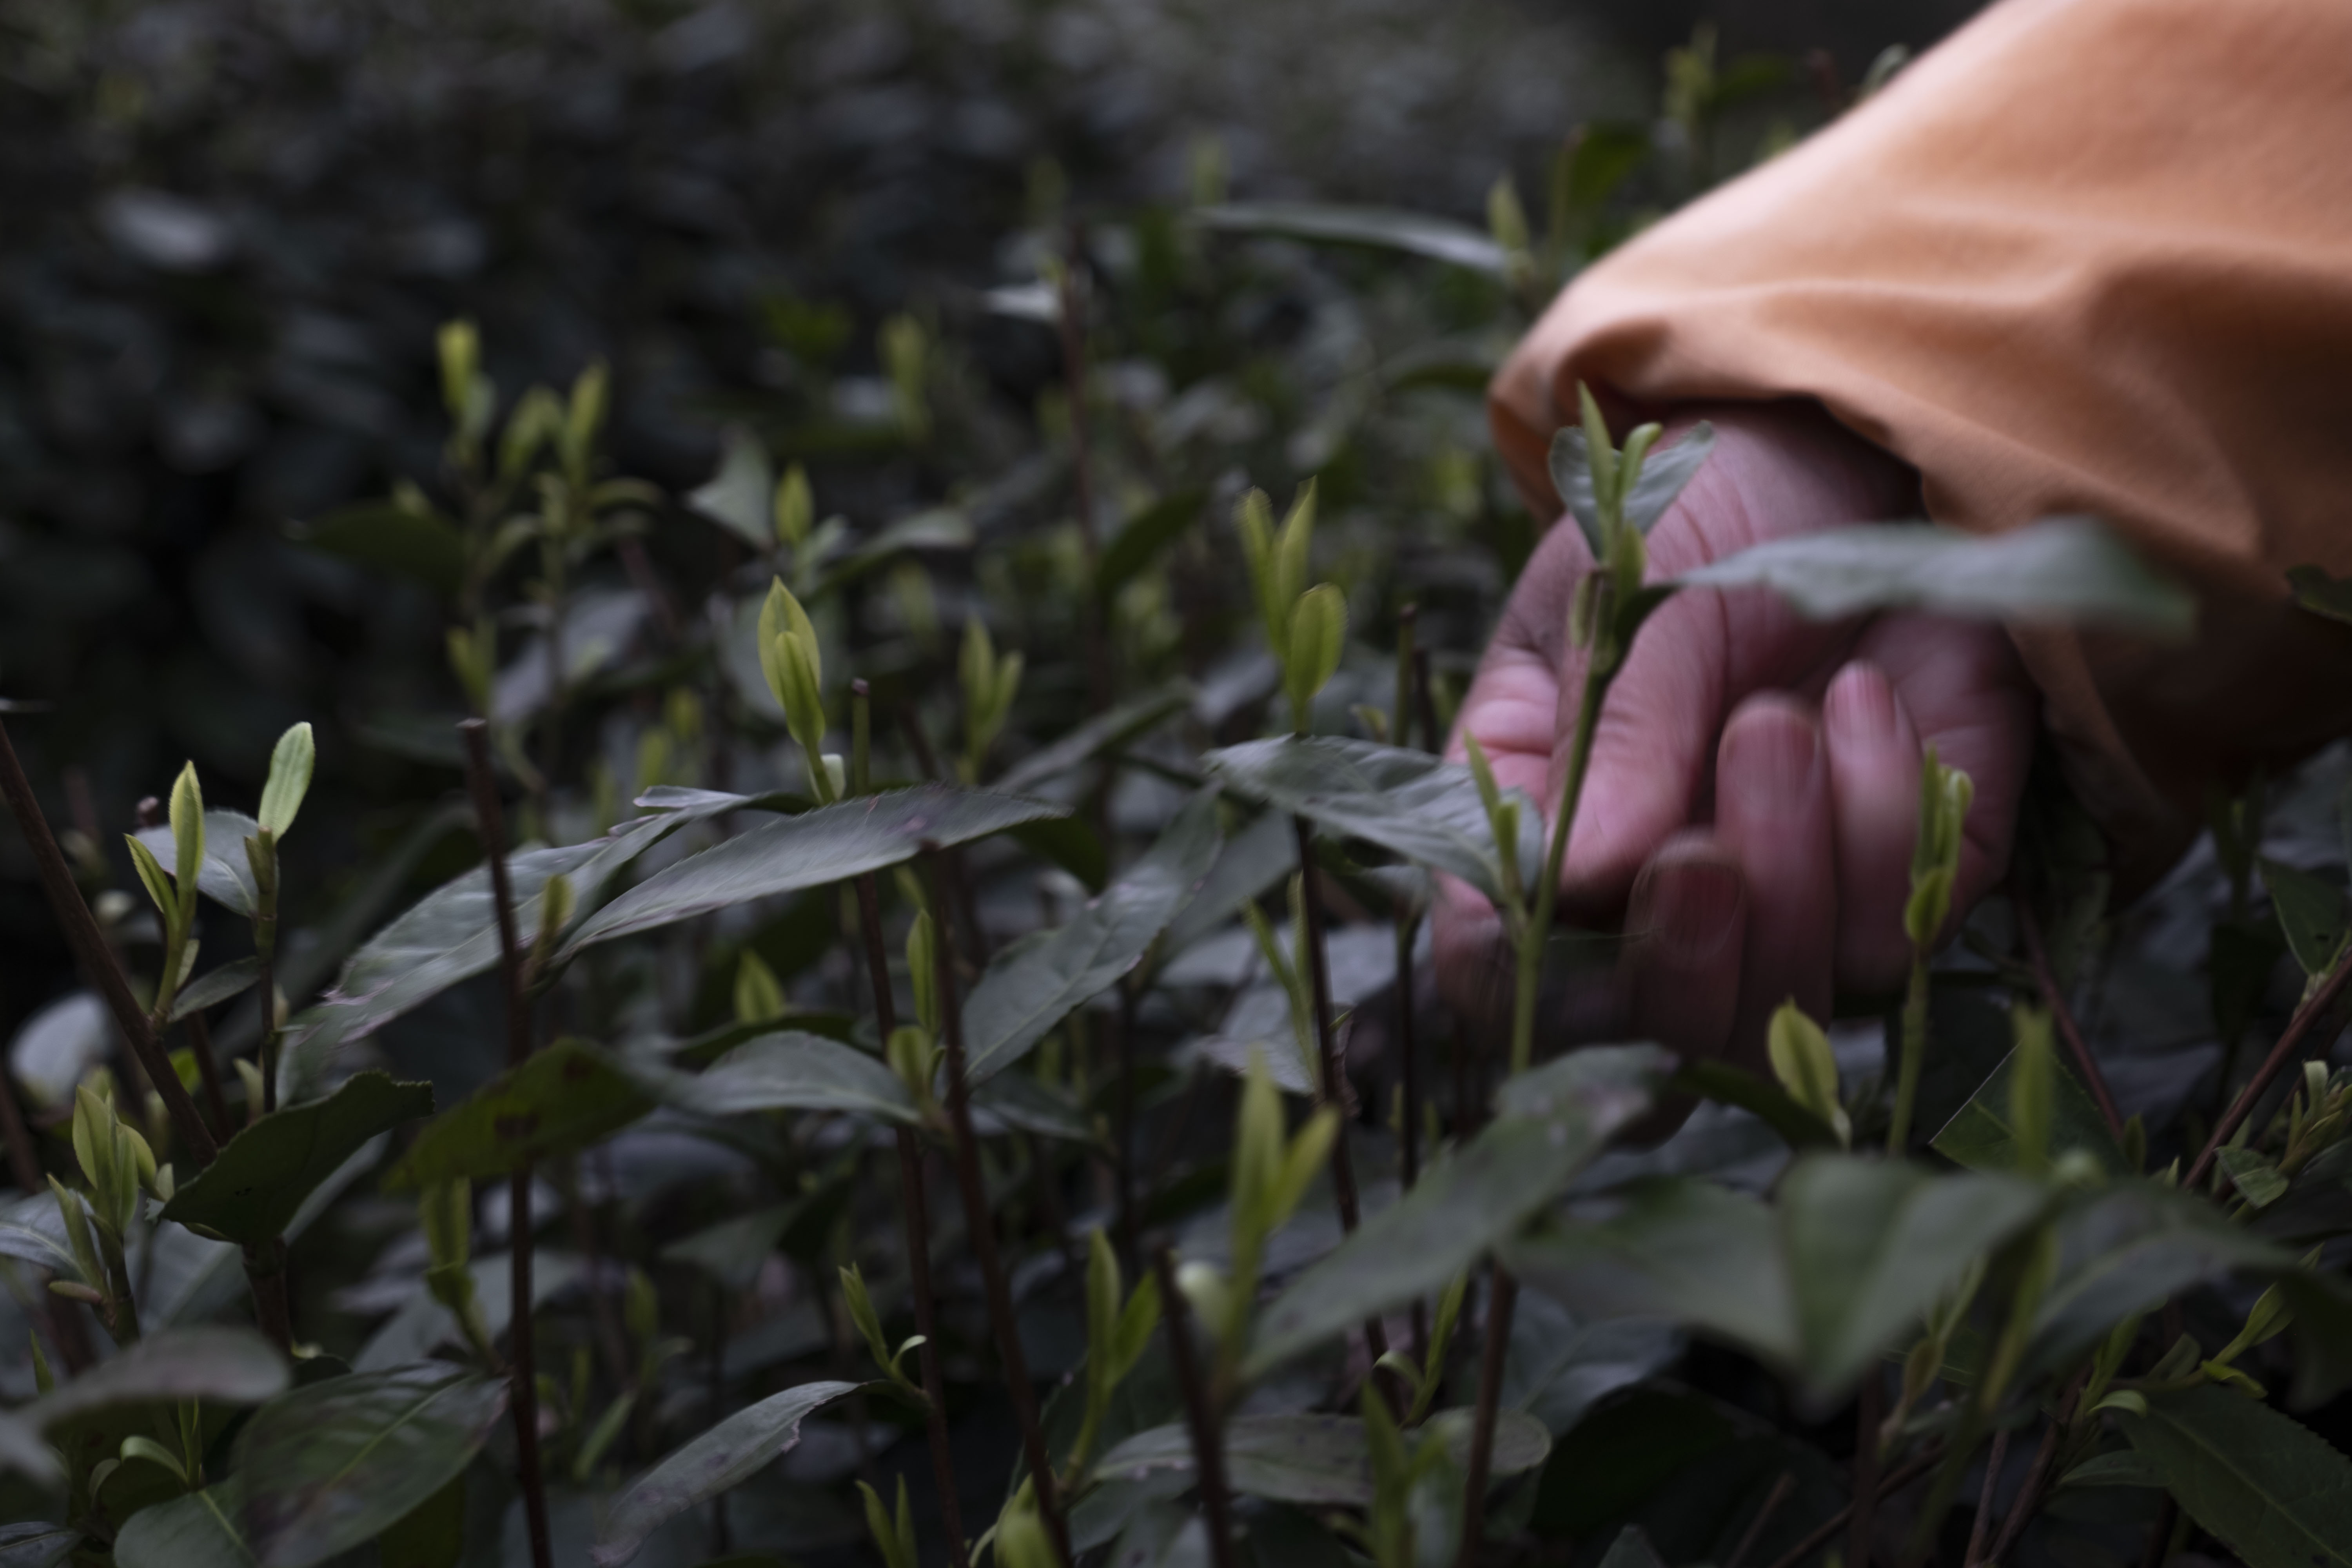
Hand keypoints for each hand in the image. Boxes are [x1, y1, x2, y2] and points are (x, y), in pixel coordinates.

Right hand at [1433, 400, 2038, 1070]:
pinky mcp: (1918, 876)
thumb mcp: (1623, 590)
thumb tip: (1583, 879)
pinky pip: (1907, 925)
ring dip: (1790, 868)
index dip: (1551, 983)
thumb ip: (1612, 733)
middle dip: (1692, 963)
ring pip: (1794, 1003)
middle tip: (1706, 854)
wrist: (1862, 450)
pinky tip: (1862, 698)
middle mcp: (1659, 890)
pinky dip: (1887, 817)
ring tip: (1780, 718)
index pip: (1509, 972)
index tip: (1613, 894)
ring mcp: (1795, 897)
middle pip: (1665, 1032)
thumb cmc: (1704, 510)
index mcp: (1544, 825)